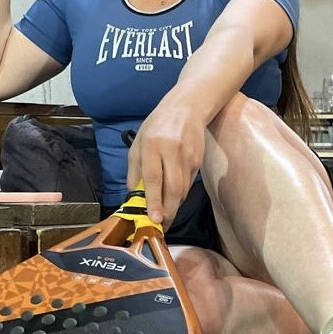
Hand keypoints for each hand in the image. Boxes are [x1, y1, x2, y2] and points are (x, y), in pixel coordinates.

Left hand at [127, 99, 204, 227]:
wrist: (188, 107)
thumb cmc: (158, 125)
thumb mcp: (138, 142)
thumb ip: (134, 169)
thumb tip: (134, 195)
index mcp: (152, 145)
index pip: (153, 177)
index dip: (153, 200)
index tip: (153, 218)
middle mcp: (172, 151)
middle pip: (172, 188)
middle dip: (168, 211)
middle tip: (161, 226)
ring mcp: (188, 156)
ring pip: (182, 189)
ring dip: (174, 206)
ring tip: (165, 216)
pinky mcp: (198, 161)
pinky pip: (188, 184)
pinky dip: (180, 194)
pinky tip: (173, 198)